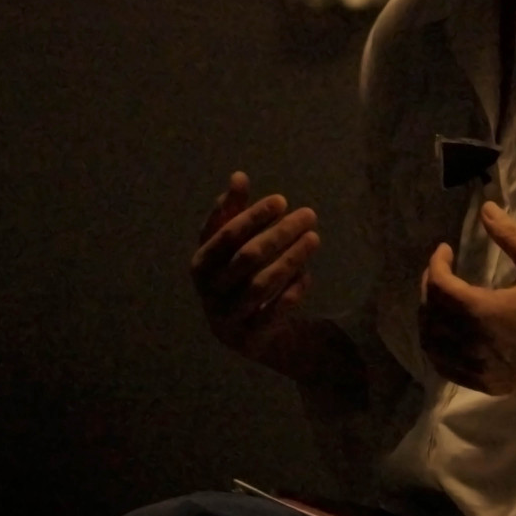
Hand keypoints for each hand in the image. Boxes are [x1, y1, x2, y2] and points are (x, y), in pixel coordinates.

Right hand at [190, 172, 320, 374]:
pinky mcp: (251, 338)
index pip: (225, 235)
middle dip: (279, 234)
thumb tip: (237, 176)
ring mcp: (228, 318)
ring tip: (314, 238)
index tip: (282, 200)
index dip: (252, 216)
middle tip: (309, 215)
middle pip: (246, 258)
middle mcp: (209, 292)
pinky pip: (274, 313)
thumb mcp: (233, 246)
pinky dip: (292, 291)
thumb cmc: (240, 277)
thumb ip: (232, 213)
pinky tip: (307, 274)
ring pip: (261, 285)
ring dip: (290, 259)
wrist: (248, 334)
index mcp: (200, 265)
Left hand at [414, 201, 515, 396]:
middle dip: (429, 287)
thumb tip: (485, 208)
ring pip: (432, 344)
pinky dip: (437, 349)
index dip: (436, 263)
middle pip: (430, 314)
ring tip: (441, 301)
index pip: (439, 285)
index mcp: (483, 310)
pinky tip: (447, 336)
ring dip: (429, 319)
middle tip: (442, 271)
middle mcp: (472, 342)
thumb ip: (512, 237)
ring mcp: (476, 367)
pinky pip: (445, 368)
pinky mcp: (484, 384)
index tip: (446, 249)